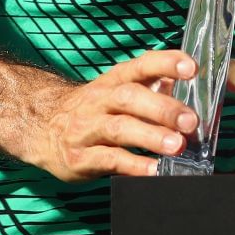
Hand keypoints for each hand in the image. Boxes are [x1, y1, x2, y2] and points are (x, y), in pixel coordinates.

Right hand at [23, 49, 202, 180]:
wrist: (42, 126)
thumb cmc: (95, 108)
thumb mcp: (118, 90)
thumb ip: (154, 87)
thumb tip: (193, 86)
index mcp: (115, 80)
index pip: (141, 65)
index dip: (166, 63)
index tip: (191, 68)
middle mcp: (100, 100)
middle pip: (130, 97)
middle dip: (163, 108)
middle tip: (190, 121)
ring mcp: (87, 128)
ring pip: (119, 128)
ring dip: (150, 136)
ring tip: (176, 146)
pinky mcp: (79, 158)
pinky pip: (108, 160)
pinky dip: (133, 165)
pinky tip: (153, 170)